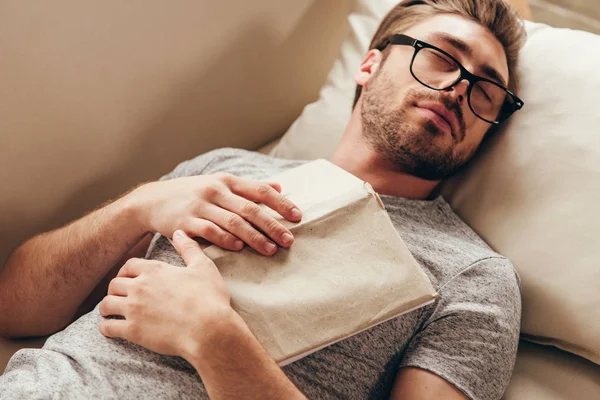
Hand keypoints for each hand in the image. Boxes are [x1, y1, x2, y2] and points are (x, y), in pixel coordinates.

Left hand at [98, 230, 238, 359]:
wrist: (209, 330)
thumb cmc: (209, 298)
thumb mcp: (203, 267)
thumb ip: (189, 248)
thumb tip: (179, 232)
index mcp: (154, 270)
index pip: (129, 265)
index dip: (126, 272)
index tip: (128, 279)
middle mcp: (139, 287)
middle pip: (113, 284)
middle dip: (116, 290)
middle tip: (121, 297)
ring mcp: (134, 309)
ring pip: (106, 304)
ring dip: (108, 308)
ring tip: (112, 313)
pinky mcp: (133, 331)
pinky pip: (107, 327)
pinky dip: (106, 327)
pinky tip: (111, 328)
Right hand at [131, 172, 301, 255]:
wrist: (152, 200)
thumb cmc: (194, 193)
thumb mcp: (220, 183)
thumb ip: (249, 187)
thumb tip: (280, 186)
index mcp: (227, 181)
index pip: (260, 191)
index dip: (281, 203)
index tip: (298, 216)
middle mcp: (215, 191)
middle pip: (250, 209)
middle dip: (272, 225)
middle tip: (289, 240)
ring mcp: (200, 207)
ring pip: (233, 222)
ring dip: (254, 237)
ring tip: (271, 249)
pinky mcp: (185, 223)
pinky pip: (209, 232)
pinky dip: (225, 240)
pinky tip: (239, 249)